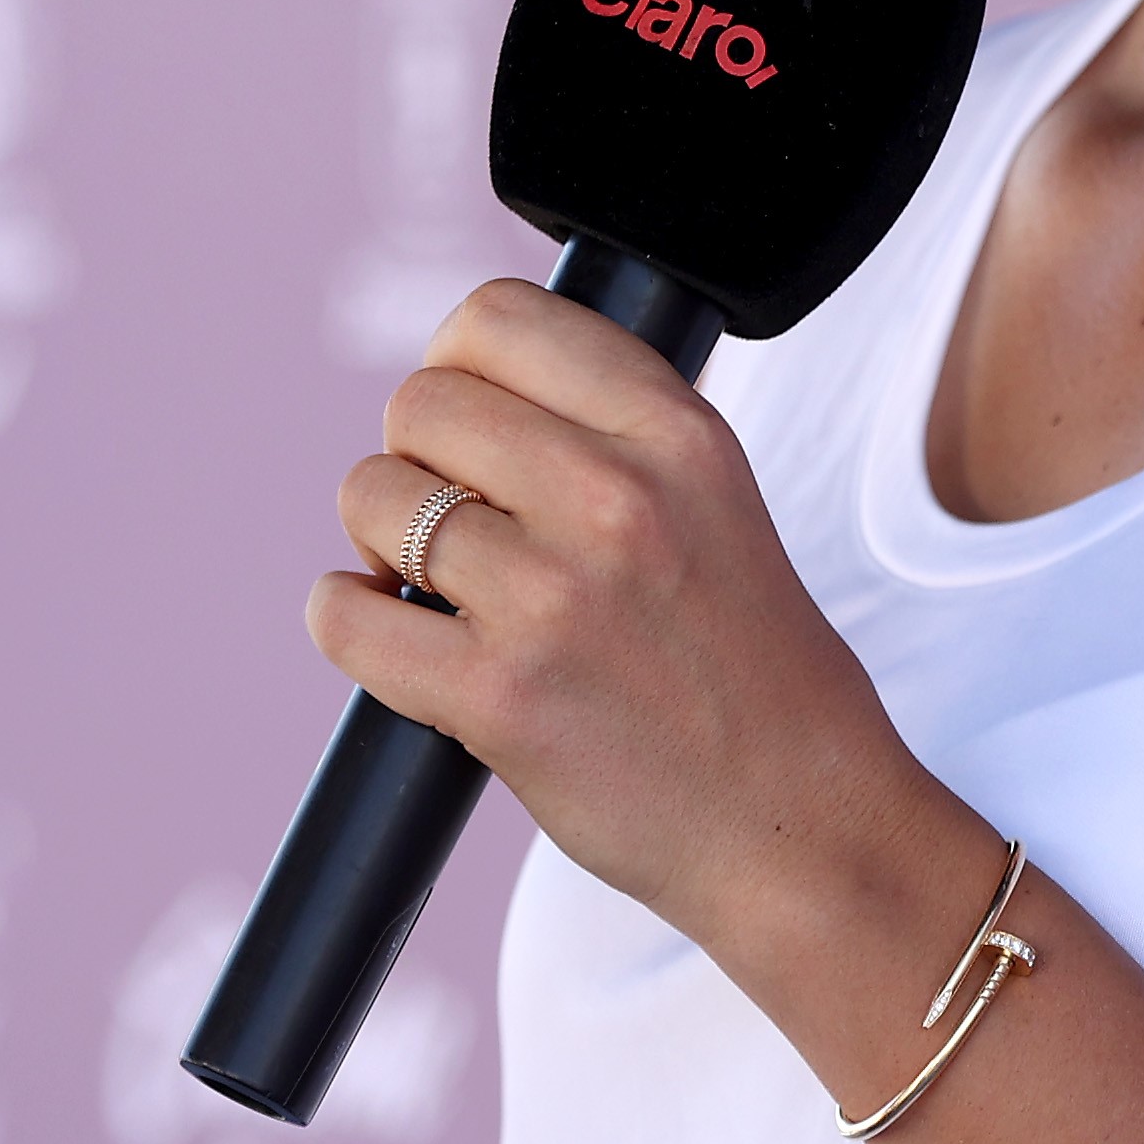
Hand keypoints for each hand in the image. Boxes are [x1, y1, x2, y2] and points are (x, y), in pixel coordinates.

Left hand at [316, 281, 946, 960]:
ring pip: (373, 496)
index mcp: (678, 430)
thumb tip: (464, 384)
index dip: (456, 364)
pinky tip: (386, 634)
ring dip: (378, 542)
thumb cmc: (750, 667)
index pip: (498, 316)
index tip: (467, 424)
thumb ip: (611, 428)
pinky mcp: (499, 698)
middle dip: (413, 456)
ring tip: (432, 587)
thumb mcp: (715, 496)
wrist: (800, 826)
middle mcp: (619, 496)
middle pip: (420, 400)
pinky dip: (343, 619)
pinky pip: (345, 619)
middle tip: (451, 521)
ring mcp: (555, 598)